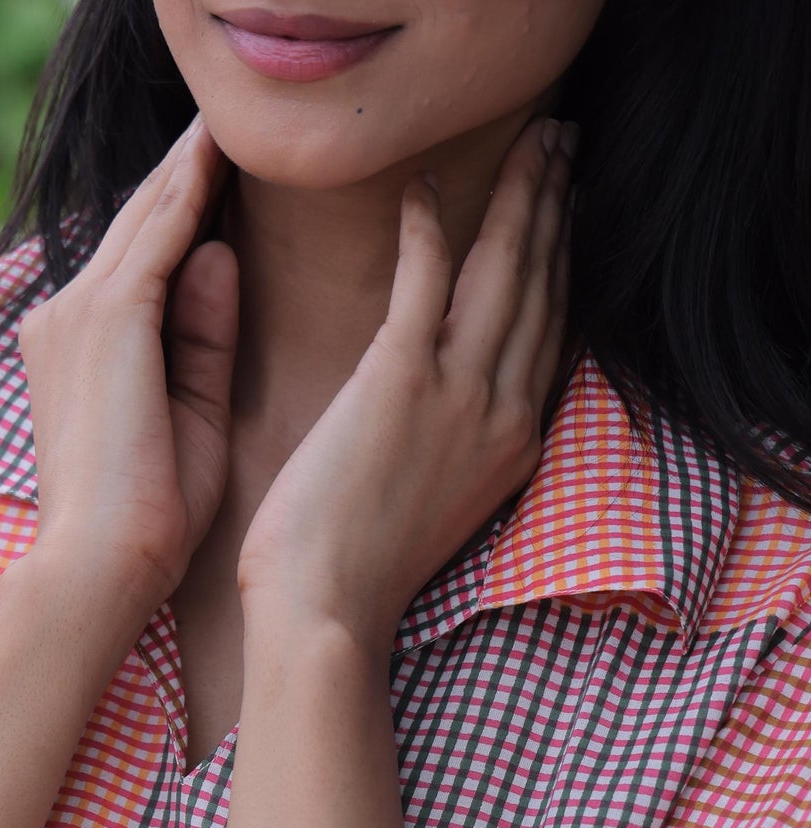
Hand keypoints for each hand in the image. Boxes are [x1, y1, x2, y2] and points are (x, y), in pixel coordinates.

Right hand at [17, 114, 238, 634]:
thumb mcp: (190, 415)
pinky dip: (189, 190)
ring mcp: (79, 314)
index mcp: (77, 351)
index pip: (137, 264)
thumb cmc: (149, 520)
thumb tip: (221, 253)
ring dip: (188, 164)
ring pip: (146, 219)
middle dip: (182, 172)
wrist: (100, 568)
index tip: (221, 173)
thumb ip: (203, 336)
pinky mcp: (108, 318)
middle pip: (137, 226)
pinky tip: (219, 152)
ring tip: (228, 118)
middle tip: (225, 121)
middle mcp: (65, 320)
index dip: (179, 212)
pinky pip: (159, 235)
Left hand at [236, 114, 576, 653]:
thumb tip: (438, 407)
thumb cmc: (353, 576)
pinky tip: (423, 193)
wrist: (326, 615)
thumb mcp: (432, 506)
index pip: (552, 332)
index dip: (563, 263)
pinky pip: (427, 281)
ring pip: (505, 270)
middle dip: (557, 210)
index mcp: (513, 446)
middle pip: (545, 286)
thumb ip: (452, 447)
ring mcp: (458, 395)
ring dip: (520, 198)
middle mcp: (502, 414)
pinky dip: (429, 229)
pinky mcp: (401, 382)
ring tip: (528, 147)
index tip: (566, 212)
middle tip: (561, 151)